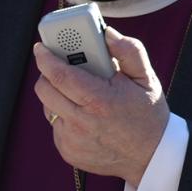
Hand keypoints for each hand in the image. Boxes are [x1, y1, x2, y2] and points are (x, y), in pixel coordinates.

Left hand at [33, 26, 169, 185]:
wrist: (151, 157)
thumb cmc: (148, 114)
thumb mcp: (146, 78)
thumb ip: (128, 50)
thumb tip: (106, 33)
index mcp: (100, 101)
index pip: (60, 75)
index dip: (45, 58)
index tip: (40, 47)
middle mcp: (82, 123)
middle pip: (45, 90)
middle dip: (47, 73)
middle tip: (58, 66)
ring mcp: (72, 140)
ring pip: (48, 107)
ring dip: (56, 94)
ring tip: (78, 92)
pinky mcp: (67, 152)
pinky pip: (55, 125)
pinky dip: (64, 115)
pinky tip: (83, 114)